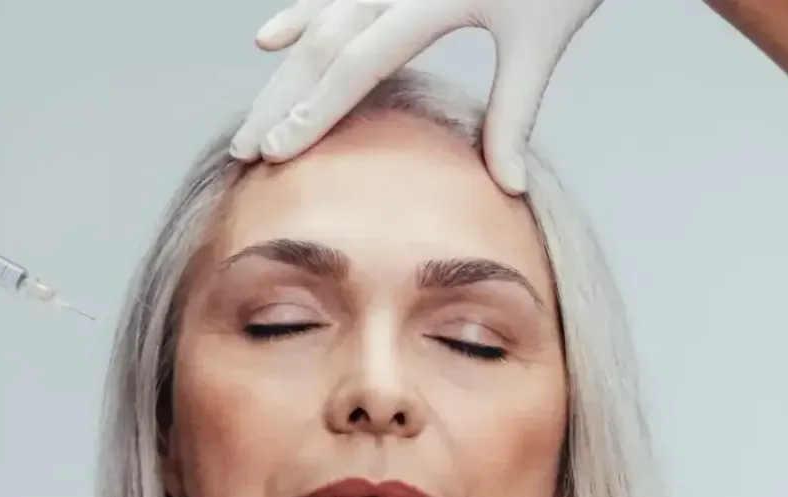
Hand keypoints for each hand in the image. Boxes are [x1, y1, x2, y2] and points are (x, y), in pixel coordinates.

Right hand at [230, 0, 605, 193]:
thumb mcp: (543, 40)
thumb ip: (516, 112)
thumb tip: (508, 188)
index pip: (356, 62)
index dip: (313, 110)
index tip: (278, 152)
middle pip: (322, 43)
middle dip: (279, 100)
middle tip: (243, 150)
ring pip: (320, 19)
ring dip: (282, 72)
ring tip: (251, 119)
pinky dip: (301, 16)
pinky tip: (270, 40)